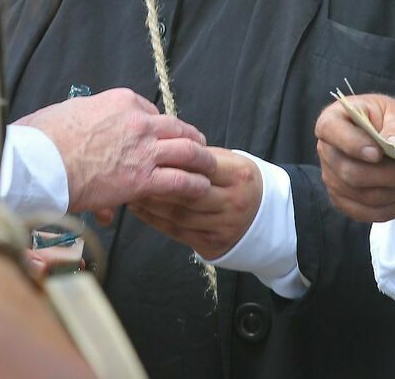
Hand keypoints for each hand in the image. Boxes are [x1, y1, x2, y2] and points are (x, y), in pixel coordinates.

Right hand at [15, 88, 215, 213]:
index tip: (160, 135)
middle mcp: (138, 122)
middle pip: (176, 127)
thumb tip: (82, 140)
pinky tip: (201, 188)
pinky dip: (194, 184)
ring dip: (202, 159)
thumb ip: (82, 131)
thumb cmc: (43, 139)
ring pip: (187, 151)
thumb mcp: (67, 116)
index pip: (150, 111)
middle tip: (198, 146)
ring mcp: (144, 150)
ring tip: (209, 167)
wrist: (40, 162)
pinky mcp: (143, 179)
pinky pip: (180, 180)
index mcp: (120, 101)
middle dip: (190, 137)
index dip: (158, 126)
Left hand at [129, 149, 261, 259]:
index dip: (172, 161)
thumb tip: (164, 148)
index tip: (148, 153)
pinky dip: (154, 220)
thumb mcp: (229, 162)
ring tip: (130, 190)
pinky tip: (140, 209)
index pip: (200, 166)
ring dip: (150, 203)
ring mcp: (223, 227)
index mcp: (238, 175)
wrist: (264, 216)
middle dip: (157, 183)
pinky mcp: (212, 245)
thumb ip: (200, 157)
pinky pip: (177, 232)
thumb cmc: (237, 181)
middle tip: (131, 173)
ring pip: (179, 215)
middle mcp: (233, 202)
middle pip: (188, 193)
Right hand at [315, 94, 394, 222]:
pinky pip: (369, 213)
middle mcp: (328, 150)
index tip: (379, 153)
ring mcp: (333, 179)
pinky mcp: (345, 201)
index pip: (330, 130)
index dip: (351, 144)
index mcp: (334, 118)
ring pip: (364, 196)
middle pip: (351, 172)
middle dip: (392, 176)